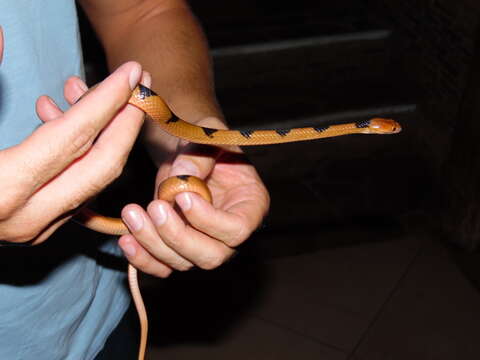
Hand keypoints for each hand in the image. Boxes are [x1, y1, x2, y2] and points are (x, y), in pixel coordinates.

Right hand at [0, 54, 146, 243]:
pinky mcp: (33, 227)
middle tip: (140, 84)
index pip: (74, 137)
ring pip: (90, 177)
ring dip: (103, 134)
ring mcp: (32, 228)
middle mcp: (25, 216)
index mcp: (1, 189)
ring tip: (100, 91)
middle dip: (126, 121)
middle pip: (99, 165)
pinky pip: (74, 186)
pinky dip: (79, 152)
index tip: (131, 72)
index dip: (107, 100)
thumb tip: (2, 34)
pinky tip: (62, 117)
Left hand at [118, 119, 269, 277]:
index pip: (237, 229)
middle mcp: (229, 234)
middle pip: (211, 256)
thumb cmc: (207, 144)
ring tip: (132, 213)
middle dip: (178, 236)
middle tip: (156, 207)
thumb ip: (200, 153)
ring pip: (182, 263)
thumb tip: (182, 176)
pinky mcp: (178, 251)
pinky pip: (162, 267)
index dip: (209, 220)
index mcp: (250, 206)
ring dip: (153, 243)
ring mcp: (203, 245)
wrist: (189, 155)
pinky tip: (126, 238)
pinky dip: (143, 258)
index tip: (182, 196)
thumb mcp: (209, 136)